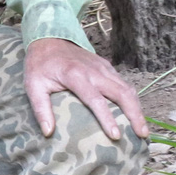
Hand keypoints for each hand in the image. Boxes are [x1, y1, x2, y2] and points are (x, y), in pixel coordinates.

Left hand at [24, 37, 145, 140]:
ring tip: (142, 129)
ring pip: (127, 89)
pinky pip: (124, 84)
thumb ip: (40, 108)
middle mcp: (94, 71)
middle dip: (135, 114)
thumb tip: (48, 132)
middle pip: (122, 93)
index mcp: (75, 75)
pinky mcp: (107, 67)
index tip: (116, 136)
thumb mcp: (33, 85)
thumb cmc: (40, 65)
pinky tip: (135, 113)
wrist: (49, 38)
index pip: (96, 100)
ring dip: (138, 108)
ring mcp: (103, 68)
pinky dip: (132, 99)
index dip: (107, 119)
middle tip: (142, 135)